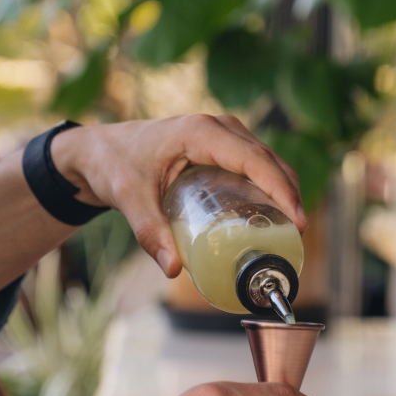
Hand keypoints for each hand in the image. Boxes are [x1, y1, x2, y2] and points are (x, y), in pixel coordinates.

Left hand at [49, 114, 305, 275]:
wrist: (98, 150)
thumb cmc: (113, 165)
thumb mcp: (129, 198)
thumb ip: (150, 233)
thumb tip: (174, 269)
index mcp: (200, 132)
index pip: (255, 160)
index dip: (281, 189)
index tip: (297, 220)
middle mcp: (217, 126)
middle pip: (269, 159)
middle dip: (290, 194)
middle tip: (297, 236)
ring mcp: (222, 132)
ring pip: (267, 159)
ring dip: (283, 189)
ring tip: (289, 230)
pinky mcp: (220, 143)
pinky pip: (255, 162)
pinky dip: (269, 185)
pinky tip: (271, 214)